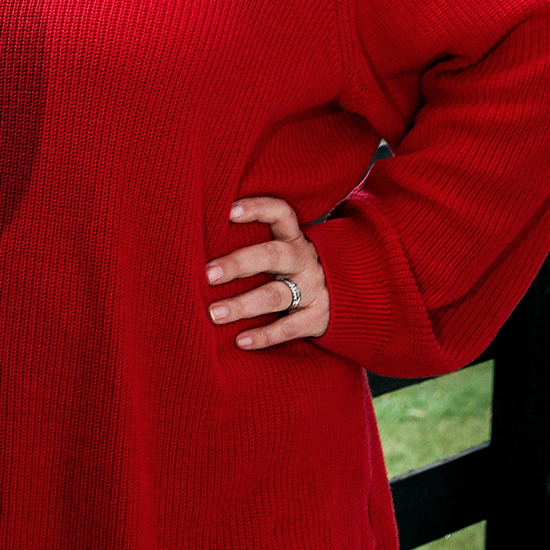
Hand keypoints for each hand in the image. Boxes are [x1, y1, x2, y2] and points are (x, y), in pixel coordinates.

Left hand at [205, 195, 329, 348]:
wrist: (352, 297)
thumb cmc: (293, 269)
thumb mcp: (283, 250)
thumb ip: (253, 243)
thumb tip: (197, 242)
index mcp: (293, 238)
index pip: (280, 213)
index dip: (257, 208)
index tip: (228, 210)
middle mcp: (304, 260)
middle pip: (272, 256)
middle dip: (238, 264)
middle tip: (208, 274)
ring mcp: (314, 289)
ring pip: (276, 295)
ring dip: (243, 305)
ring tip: (214, 313)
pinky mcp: (319, 318)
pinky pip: (290, 327)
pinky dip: (265, 335)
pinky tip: (240, 341)